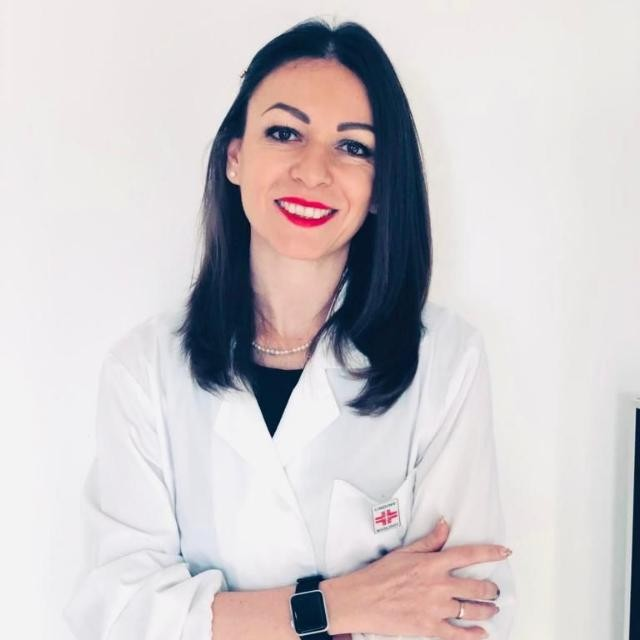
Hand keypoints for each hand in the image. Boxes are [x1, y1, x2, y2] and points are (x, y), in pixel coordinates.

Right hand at [347, 518, 508, 639]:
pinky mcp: (430, 628)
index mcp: (432, 564)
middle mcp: (438, 585)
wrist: (362, 599)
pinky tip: (482, 634)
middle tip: (495, 589)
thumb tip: (445, 524)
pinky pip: (459, 634)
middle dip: (491, 589)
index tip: (505, 552)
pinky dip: (474, 635)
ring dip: (487, 610)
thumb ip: (429, 540)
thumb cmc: (380, 574)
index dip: (490, 552)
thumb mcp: (404, 551)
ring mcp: (436, 608)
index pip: (468, 555)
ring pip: (472, 610)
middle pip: (476, 587)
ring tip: (491, 609)